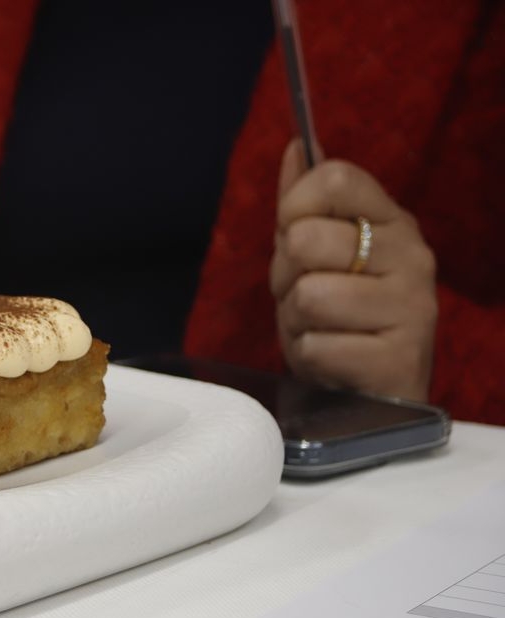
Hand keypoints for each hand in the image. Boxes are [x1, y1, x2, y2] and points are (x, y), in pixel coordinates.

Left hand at [272, 140, 436, 400]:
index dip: (294, 207)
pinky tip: (334, 359)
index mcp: (391, 222)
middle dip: (286, 276)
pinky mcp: (398, 358)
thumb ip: (305, 203)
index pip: (334, 179)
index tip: (293, 235)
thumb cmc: (339, 316)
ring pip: (308, 294)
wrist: (370, 391)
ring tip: (321, 329)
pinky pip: (315, 345)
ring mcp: (412, 307)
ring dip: (296, 320)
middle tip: (308, 298)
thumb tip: (297, 145)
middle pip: (306, 239)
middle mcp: (412, 256)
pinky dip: (310, 356)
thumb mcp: (318, 255)